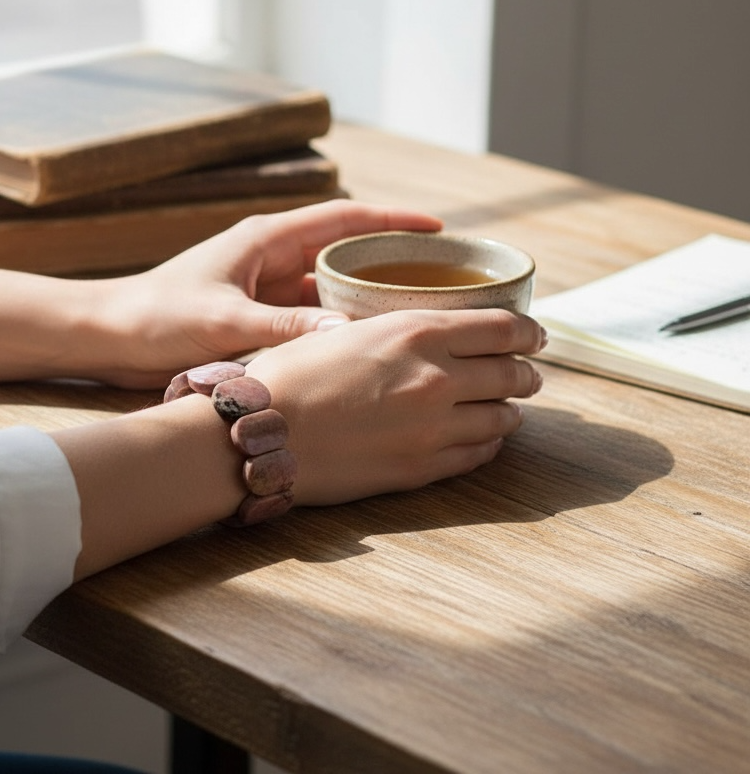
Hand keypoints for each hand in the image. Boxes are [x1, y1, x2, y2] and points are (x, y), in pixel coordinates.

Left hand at [84, 199, 442, 386]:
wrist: (110, 335)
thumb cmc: (156, 316)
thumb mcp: (224, 321)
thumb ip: (284, 327)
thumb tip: (349, 333)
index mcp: (267, 239)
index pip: (345, 219)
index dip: (394, 220)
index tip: (438, 229)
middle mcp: (272, 257)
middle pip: (346, 250)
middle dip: (392, 259)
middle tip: (441, 279)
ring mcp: (266, 286)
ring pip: (332, 286)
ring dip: (368, 296)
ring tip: (417, 314)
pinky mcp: (257, 314)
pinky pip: (312, 314)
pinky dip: (339, 323)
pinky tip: (367, 343)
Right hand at [245, 307, 546, 503]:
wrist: (261, 433)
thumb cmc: (290, 374)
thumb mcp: (347, 329)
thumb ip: (398, 332)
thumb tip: (427, 334)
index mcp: (417, 332)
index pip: (503, 328)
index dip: (529, 331)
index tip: (536, 334)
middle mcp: (436, 378)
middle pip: (512, 374)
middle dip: (525, 372)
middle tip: (526, 372)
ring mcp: (433, 429)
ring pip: (503, 418)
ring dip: (510, 410)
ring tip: (506, 408)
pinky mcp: (421, 469)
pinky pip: (478, 455)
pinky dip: (488, 444)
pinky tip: (482, 438)